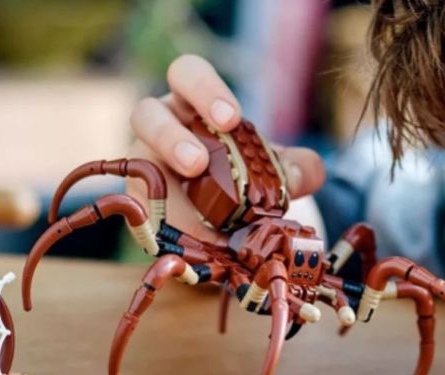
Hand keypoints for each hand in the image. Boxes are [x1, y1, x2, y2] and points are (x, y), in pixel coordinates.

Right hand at [128, 55, 325, 242]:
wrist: (223, 229)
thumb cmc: (242, 184)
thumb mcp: (271, 174)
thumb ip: (295, 170)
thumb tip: (306, 172)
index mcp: (192, 107)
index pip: (187, 76)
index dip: (204, 90)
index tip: (230, 120)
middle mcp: (162, 127)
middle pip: (148, 111)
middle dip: (173, 132)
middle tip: (200, 161)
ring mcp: (143, 163)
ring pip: (137, 154)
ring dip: (165, 158)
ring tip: (193, 175)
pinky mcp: (138, 199)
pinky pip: (139, 200)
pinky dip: (162, 211)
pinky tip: (188, 228)